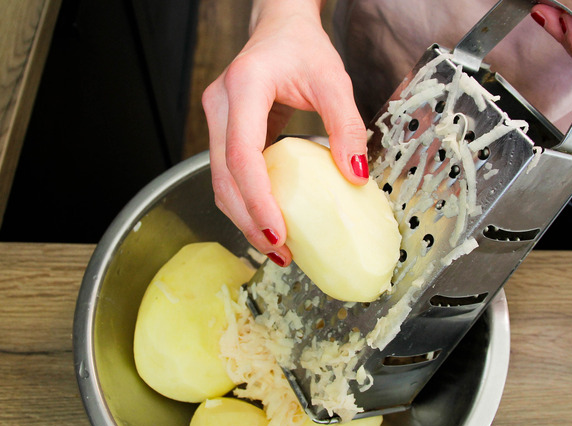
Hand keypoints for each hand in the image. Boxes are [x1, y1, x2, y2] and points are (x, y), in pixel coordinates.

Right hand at [202, 0, 367, 265]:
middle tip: (279, 252)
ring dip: (243, 217)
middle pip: (223, 177)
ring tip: (276, 246)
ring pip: (219, 181)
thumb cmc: (303, 47)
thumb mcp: (334, 80)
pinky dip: (246, 201)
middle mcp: (220, 105)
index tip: (279, 234)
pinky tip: (270, 219)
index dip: (257, 200)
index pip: (242, 156)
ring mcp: (216, 119)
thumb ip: (347, 125)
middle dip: (248, 221)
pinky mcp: (222, 131)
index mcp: (244, 88)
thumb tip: (356, 176)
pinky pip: (228, 174)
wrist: (279, 27)